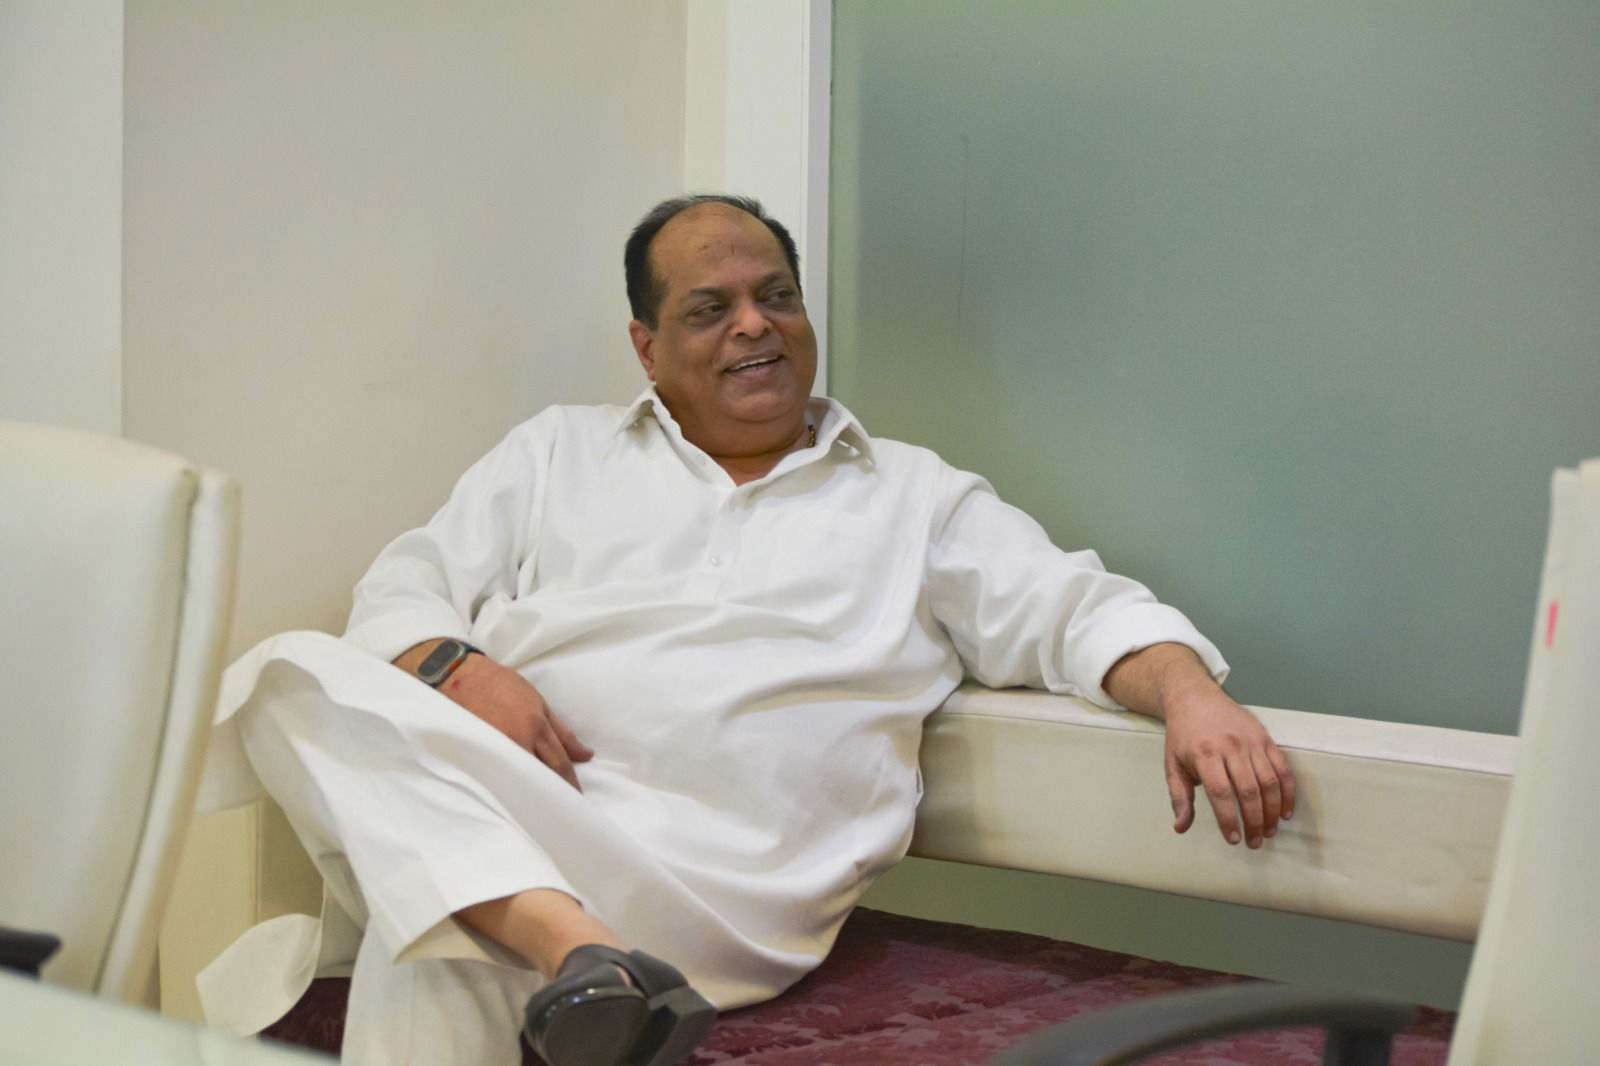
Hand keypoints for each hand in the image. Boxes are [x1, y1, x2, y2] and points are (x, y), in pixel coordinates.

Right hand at [396, 641, 593, 789]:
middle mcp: (516, 742)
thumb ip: (562, 732)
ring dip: (531, 794)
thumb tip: (586, 755)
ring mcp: (495, 750)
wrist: (460, 678)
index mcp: (535, 727)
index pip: (559, 764)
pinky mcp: (477, 756)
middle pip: (540, 777)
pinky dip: (509, 786)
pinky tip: (515, 796)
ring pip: (519, 781)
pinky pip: (498, 777)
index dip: (570, 784)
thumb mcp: (539, 703)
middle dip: (552, 794)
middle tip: (561, 809)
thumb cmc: (503, 686)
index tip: (577, 798)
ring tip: (541, 806)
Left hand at [1161, 686, 1295, 847]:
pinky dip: (1287, 792)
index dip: (1229, 819)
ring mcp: (1251, 742)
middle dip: (1254, 821)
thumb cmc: (1183, 737)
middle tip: (1255, 842)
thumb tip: (1181, 827)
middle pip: (1249, 790)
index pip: (1221, 793)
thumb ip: (1179, 797)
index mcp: (1204, 755)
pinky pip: (1282, 768)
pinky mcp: (1265, 738)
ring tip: (1269, 831)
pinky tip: (1285, 811)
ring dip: (1273, 811)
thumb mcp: (1172, 765)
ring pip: (1269, 781)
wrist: (1195, 699)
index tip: (1234, 839)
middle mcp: (1230, 747)